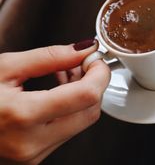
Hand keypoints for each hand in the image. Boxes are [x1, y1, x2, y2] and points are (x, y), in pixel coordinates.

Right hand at [0, 40, 110, 163]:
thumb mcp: (4, 67)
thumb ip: (49, 57)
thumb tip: (84, 48)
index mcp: (21, 115)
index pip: (87, 95)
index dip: (99, 73)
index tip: (94, 58)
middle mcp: (29, 142)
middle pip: (90, 111)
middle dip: (93, 84)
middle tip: (81, 63)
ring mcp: (31, 156)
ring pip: (81, 123)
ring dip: (81, 97)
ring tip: (62, 75)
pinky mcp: (32, 160)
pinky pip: (65, 133)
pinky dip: (68, 111)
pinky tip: (54, 94)